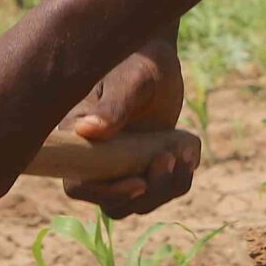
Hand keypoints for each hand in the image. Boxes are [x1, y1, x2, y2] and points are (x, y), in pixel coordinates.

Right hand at [59, 36, 196, 217]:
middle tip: (168, 158)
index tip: (138, 182)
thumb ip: (113, 106)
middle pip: (112, 204)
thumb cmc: (136, 62)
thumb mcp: (129, 81)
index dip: (104, 193)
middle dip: (145, 194)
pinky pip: (159, 191)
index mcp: (76, 141)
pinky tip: (189, 152)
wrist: (154, 61)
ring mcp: (120, 169)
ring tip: (183, 153)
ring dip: (165, 188)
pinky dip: (178, 180)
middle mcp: (94, 162)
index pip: (78, 185)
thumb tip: (87, 130)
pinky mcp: (143, 168)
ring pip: (138, 202)